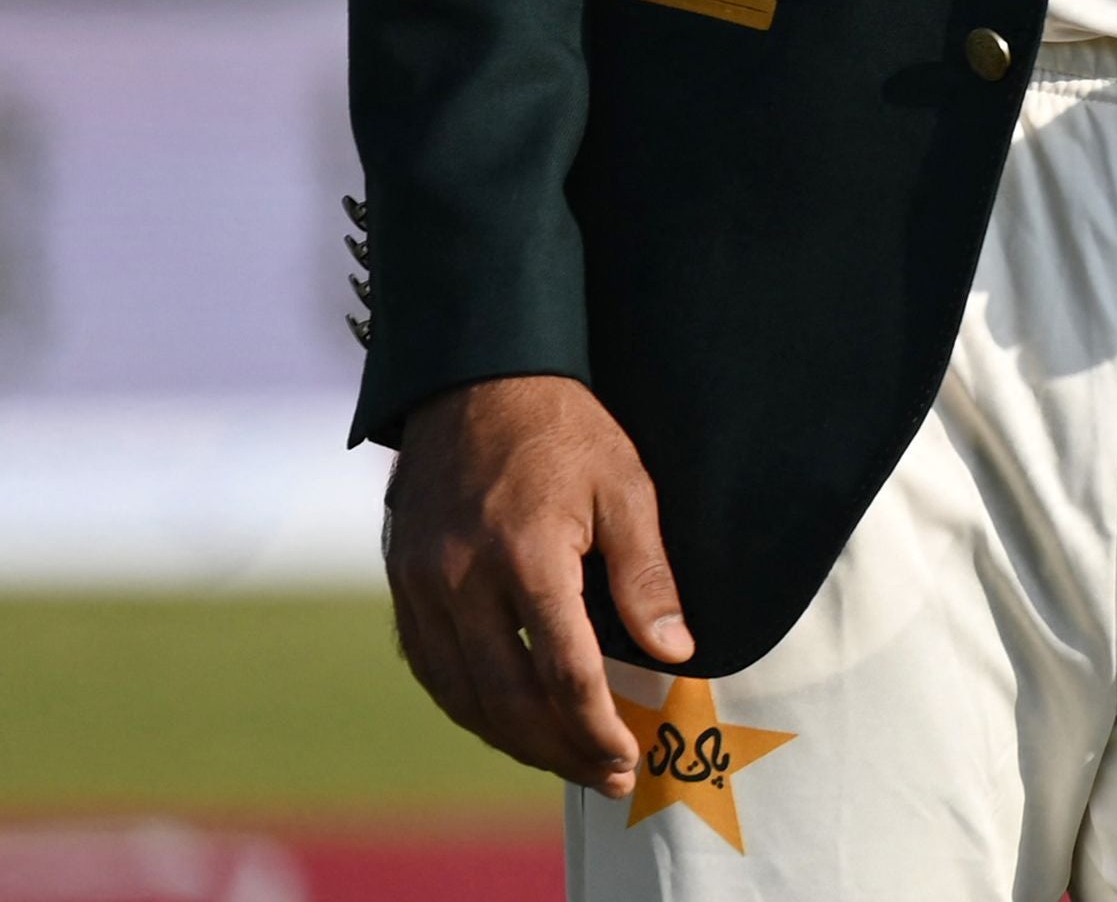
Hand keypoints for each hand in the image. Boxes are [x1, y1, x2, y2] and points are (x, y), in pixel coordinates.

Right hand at [383, 373, 689, 791]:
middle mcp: (461, 579)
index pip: (562, 670)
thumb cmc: (566, 429)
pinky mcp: (401, 584)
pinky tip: (506, 720)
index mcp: (525, 553)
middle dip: (558, 748)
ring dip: (512, 739)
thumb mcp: (628, 487)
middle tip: (605, 776)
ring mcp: (421, 585)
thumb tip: (677, 653)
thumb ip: (648, 576)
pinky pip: (430, 668)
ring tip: (563, 759)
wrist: (477, 379)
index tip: (628, 758)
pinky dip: (469, 706)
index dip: (595, 725)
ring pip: (461, 695)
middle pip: (507, 698)